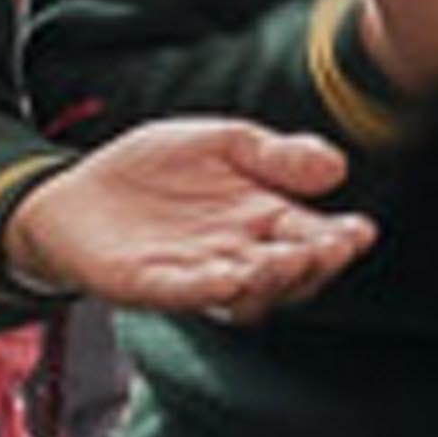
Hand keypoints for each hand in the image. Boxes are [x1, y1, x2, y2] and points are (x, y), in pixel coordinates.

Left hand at [9, 116, 370, 324]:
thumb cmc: (156, 171)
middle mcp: (238, 255)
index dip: (340, 240)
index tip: (359, 232)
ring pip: (245, 292)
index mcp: (263, 220)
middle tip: (330, 247)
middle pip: (289, 273)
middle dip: (313, 262)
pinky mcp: (150, 285)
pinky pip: (184, 293)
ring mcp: (196, 275)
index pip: (313, 237)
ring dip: (268, 279)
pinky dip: (206, 289)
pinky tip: (227, 276)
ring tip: (285, 258)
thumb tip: (336, 164)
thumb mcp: (220, 143)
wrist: (78, 192)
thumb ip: (274, 154)